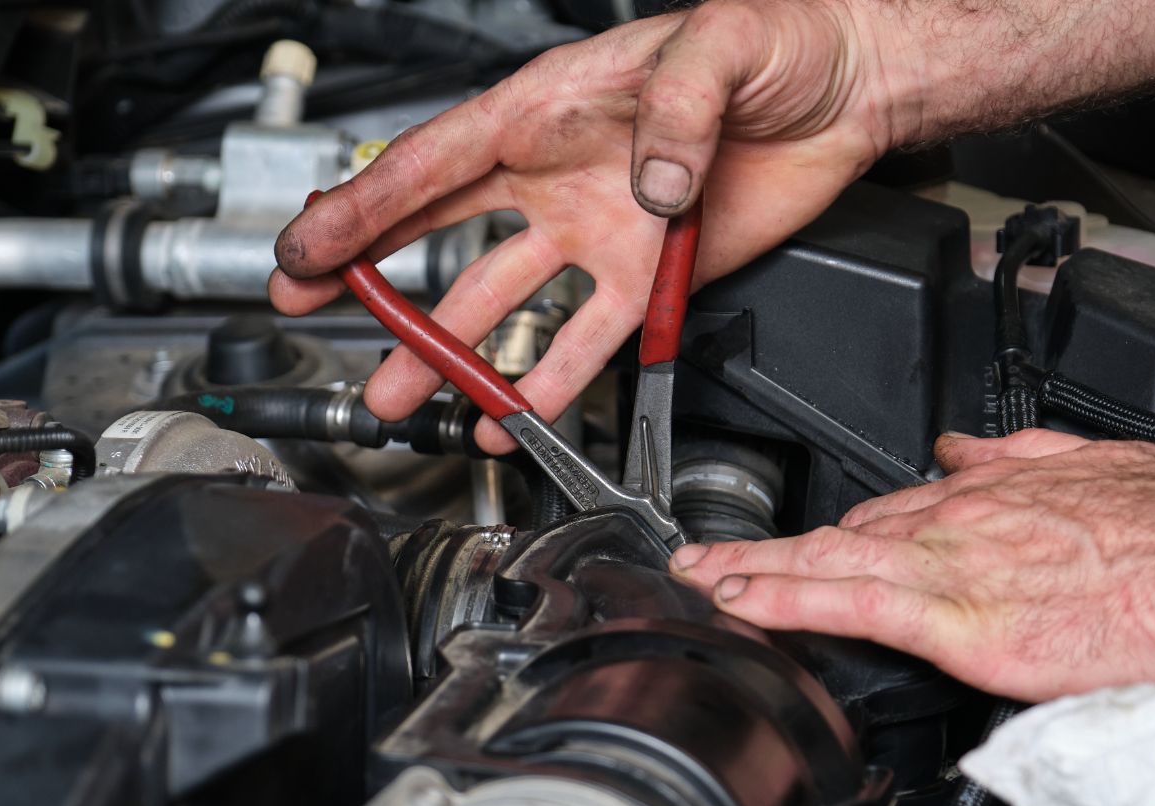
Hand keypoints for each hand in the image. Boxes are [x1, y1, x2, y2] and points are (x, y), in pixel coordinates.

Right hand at [270, 0, 898, 452]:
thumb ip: (676, 113)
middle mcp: (556, 173)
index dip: (361, 208)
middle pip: (440, 234)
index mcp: (548, 106)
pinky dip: (546, 386)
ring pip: (500, 304)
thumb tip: (648, 188)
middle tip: (308, 309)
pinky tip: (508, 418)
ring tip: (397, 398)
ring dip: (447, 354)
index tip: (305, 249)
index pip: (434, 162)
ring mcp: (597, 231)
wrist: (849, 85)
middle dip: (368, 277)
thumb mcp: (718, 47)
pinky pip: (586, 343)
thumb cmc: (780, 35)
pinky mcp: (647, 277)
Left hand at [669, 430, 1154, 700]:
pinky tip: (738, 603)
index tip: (802, 544)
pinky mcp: (955, 620)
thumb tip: (961, 448)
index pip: (889, 514)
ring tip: (696, 580)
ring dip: (749, 570)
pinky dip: (783, 602)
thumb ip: (1019, 456)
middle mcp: (956, 525)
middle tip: (710, 561)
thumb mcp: (1095, 462)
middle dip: (770, 550)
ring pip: (823, 563)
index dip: (835, 534)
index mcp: (990, 496)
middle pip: (839, 535)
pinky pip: (847, 606)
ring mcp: (948, 570)